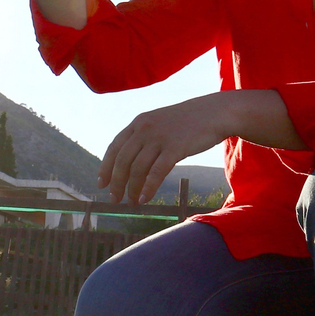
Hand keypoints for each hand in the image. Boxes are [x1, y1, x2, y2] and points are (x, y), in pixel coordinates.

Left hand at [98, 93, 238, 204]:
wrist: (213, 113)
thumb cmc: (186, 122)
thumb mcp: (159, 123)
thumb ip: (144, 137)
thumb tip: (131, 162)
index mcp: (138, 123)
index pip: (114, 148)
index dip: (105, 168)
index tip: (101, 184)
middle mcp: (144, 129)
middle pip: (122, 161)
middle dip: (116, 183)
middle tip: (114, 199)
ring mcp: (159, 138)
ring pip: (137, 169)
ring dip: (131, 189)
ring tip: (131, 202)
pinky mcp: (175, 148)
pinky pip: (156, 172)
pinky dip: (148, 188)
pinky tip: (144, 199)